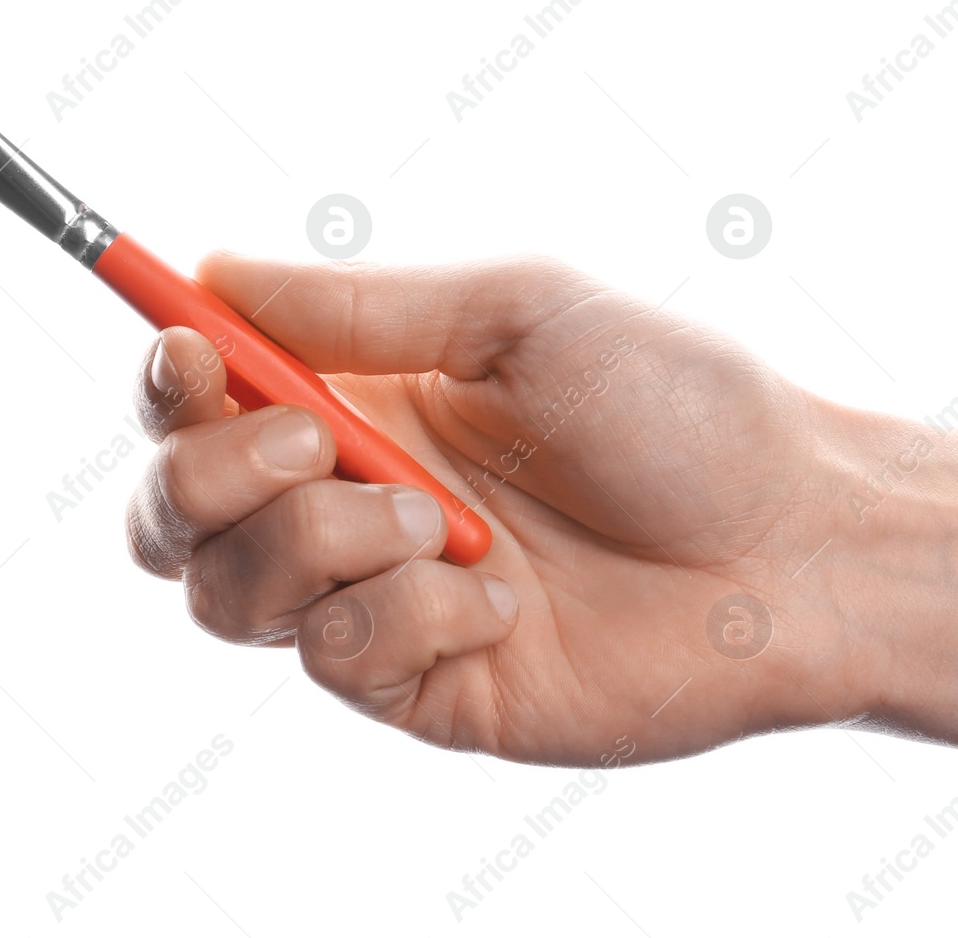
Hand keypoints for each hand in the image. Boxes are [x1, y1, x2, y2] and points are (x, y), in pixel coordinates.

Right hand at [125, 254, 861, 765]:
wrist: (791, 545)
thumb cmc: (678, 409)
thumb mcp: (520, 313)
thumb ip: (360, 308)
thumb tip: (216, 273)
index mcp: (367, 398)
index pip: (205, 397)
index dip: (167, 379)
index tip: (187, 350)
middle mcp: (353, 499)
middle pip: (176, 511)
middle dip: (205, 474)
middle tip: (311, 439)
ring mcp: (382, 599)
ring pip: (229, 592)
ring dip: (318, 539)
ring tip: (441, 520)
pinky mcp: (420, 684)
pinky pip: (334, 656)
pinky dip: (405, 614)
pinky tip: (504, 600)